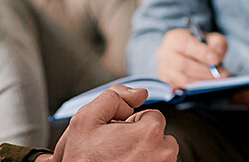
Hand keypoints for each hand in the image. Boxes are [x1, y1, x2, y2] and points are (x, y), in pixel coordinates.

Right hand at [49, 85, 177, 161]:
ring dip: (145, 153)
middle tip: (117, 149)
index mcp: (150, 132)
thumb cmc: (84, 161)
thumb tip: (139, 93)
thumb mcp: (86, 120)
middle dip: (141, 138)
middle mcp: (164, 153)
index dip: (131, 123)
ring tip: (120, 160)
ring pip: (160, 153)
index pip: (152, 115)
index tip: (117, 135)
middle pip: (159, 135)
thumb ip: (112, 98)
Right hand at [156, 28, 227, 88]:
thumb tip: (215, 58)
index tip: (216, 60)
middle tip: (222, 74)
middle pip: (183, 65)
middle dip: (205, 71)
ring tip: (217, 81)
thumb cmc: (201, 46)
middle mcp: (165, 53)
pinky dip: (196, 89)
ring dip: (202, 82)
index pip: (185, 44)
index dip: (201, 53)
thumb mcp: (212, 39)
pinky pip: (181, 89)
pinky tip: (207, 86)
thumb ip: (216, 44)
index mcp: (175, 38)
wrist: (188, 56)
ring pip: (182, 79)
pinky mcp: (167, 83)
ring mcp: (164, 70)